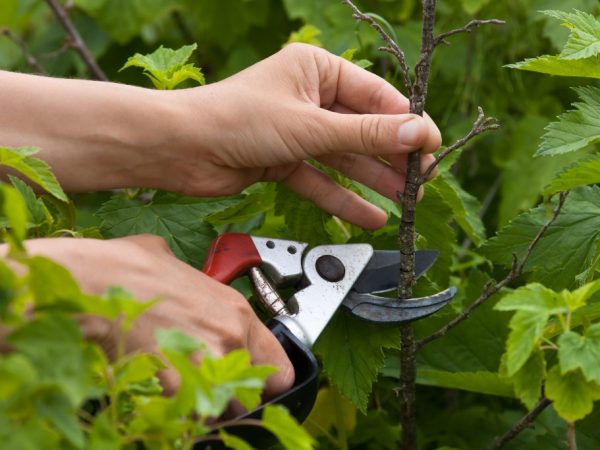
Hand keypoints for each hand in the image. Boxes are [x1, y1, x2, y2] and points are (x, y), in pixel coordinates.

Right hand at [22, 235, 293, 398]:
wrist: (96, 282)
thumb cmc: (130, 268)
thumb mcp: (175, 264)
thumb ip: (195, 283)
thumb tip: (185, 281)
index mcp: (237, 311)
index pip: (281, 370)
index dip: (266, 381)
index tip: (251, 383)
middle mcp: (231, 338)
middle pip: (250, 395)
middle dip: (230, 395)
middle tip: (204, 384)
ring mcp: (208, 363)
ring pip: (221, 410)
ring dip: (204, 405)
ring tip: (177, 388)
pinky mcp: (179, 384)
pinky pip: (189, 416)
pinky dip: (177, 412)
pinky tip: (157, 393)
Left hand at [164, 43, 440, 228]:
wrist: (181, 149)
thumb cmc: (236, 119)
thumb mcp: (310, 126)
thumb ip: (365, 134)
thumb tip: (418, 134)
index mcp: (317, 69)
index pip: (375, 96)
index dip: (407, 123)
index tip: (433, 147)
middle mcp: (308, 97)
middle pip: (362, 128)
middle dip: (392, 156)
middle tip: (423, 180)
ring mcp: (295, 130)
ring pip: (344, 157)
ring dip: (373, 179)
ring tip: (406, 200)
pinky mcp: (282, 159)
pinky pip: (320, 179)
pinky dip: (342, 198)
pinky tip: (370, 216)